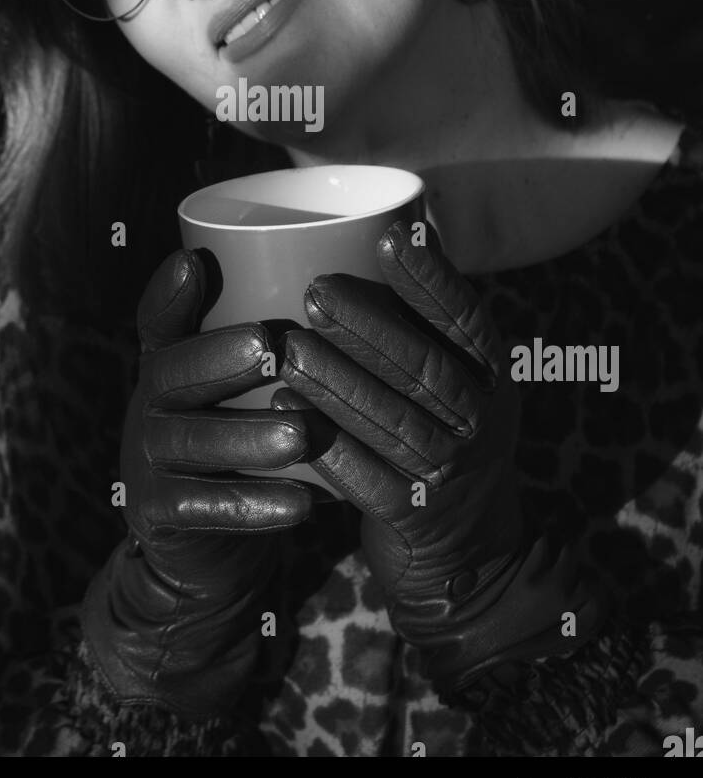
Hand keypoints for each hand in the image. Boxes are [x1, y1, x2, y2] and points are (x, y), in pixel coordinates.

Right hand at [81, 247, 312, 719]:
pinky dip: (250, 505)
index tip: (194, 262)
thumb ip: (268, 347)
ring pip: (190, 442)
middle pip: (171, 374)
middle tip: (271, 347)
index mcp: (167, 365)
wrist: (206, 551)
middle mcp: (149, 405)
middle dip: (219, 358)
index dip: (169, 294)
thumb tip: (343, 283)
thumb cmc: (241, 446)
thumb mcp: (243, 394)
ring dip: (247, 437)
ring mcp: (146, 460)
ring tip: (302, 435)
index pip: (157, 322)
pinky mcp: (156, 514)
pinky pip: (199, 508)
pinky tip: (301, 504)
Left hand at [277, 220, 602, 690]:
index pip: (467, 320)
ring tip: (290, 347)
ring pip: (393, 422)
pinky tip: (285, 406)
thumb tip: (395, 225)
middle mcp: (480, 422)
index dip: (432, 279)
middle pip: (425, 370)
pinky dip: (327, 442)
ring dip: (338, 383)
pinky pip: (367, 478)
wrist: (471, 551)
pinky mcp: (414, 517)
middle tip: (316, 291)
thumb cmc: (448, 436)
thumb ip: (428, 321)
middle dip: (369, 328)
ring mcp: (450, 473)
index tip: (393, 237)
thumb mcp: (462, 381)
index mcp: (493, 376)